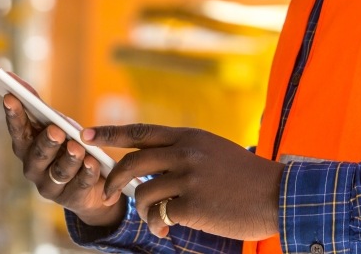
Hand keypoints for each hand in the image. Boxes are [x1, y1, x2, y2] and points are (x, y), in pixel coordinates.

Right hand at [3, 91, 125, 228]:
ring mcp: (51, 185)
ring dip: (69, 158)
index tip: (10, 96)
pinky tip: (92, 162)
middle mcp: (33, 168)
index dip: (13, 115)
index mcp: (27, 147)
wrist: (89, 182)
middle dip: (46, 142)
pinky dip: (87, 172)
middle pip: (37, 155)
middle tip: (56, 131)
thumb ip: (39, 108)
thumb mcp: (55, 125)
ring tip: (78, 147)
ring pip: (59, 171)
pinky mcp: (72, 197)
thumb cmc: (67, 144)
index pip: (17, 131)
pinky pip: (80, 184)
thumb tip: (18, 82)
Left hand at [84, 124, 282, 239]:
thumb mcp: (213, 151)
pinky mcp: (193, 204)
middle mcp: (186, 152)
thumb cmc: (245, 177)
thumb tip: (148, 162)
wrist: (276, 195)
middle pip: (132, 162)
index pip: (140, 131)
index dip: (109, 132)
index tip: (83, 133)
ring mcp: (189, 178)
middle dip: (113, 178)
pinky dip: (159, 224)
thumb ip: (182, 152)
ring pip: (144, 192)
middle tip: (107, 191)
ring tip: (157, 220)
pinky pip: (161, 215)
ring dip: (143, 210)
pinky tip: (169, 229)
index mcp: (189, 136)